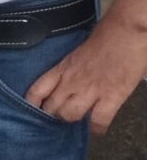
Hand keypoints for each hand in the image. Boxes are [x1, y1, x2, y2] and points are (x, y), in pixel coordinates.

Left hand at [28, 15, 146, 133]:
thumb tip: (71, 80)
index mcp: (63, 67)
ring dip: (73, 121)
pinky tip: (98, 128)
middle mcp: (71, 81)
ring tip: (79, 120)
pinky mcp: (111, 97)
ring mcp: (90, 90)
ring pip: (69, 116)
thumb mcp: (79, 52)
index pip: (37, 91)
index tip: (34, 111)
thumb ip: (72, 69)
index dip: (33, 105)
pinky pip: (98, 121)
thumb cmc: (106, 36)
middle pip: (51, 108)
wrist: (127, 31)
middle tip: (61, 116)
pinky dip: (97, 128)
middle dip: (54, 115)